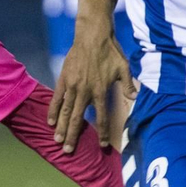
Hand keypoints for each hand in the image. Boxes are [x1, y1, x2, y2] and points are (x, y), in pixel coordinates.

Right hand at [48, 28, 135, 152]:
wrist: (92, 35)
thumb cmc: (111, 51)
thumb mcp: (124, 68)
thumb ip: (129, 86)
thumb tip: (135, 99)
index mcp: (101, 91)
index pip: (101, 118)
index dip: (102, 133)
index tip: (103, 146)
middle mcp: (85, 91)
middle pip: (77, 119)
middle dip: (73, 136)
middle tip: (68, 151)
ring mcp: (72, 86)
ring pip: (65, 111)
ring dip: (61, 127)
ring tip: (57, 140)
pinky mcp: (63, 78)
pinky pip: (56, 98)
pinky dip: (53, 110)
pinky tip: (50, 121)